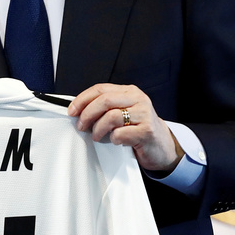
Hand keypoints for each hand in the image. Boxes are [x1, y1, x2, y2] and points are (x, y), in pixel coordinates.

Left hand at [67, 83, 182, 173]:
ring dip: (98, 129)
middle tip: (81, 125)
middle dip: (87, 114)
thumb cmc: (139, 129)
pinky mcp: (147, 131)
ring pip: (110, 117)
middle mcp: (138, 100)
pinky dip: (112, 139)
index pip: (100, 89)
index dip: (82, 99)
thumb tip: (78, 110)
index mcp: (130, 92)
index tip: (72, 110)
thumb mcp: (124, 112)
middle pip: (104, 100)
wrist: (162, 146)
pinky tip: (115, 140)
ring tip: (97, 136)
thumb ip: (106, 108)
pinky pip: (120, 134)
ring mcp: (144, 115)